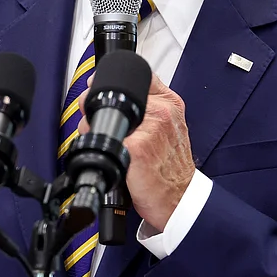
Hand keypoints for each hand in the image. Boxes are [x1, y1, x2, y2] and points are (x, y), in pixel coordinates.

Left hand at [77, 73, 194, 230]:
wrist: (181, 200)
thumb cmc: (171, 169)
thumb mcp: (168, 130)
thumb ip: (149, 111)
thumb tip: (113, 101)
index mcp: (170, 104)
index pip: (141, 76)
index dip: (116, 83)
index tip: (103, 89)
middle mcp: (163, 112)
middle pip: (117, 93)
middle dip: (98, 105)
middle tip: (95, 120)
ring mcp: (152, 128)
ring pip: (106, 115)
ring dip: (94, 127)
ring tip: (105, 143)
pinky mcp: (138, 148)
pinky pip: (106, 139)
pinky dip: (100, 147)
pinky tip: (109, 156)